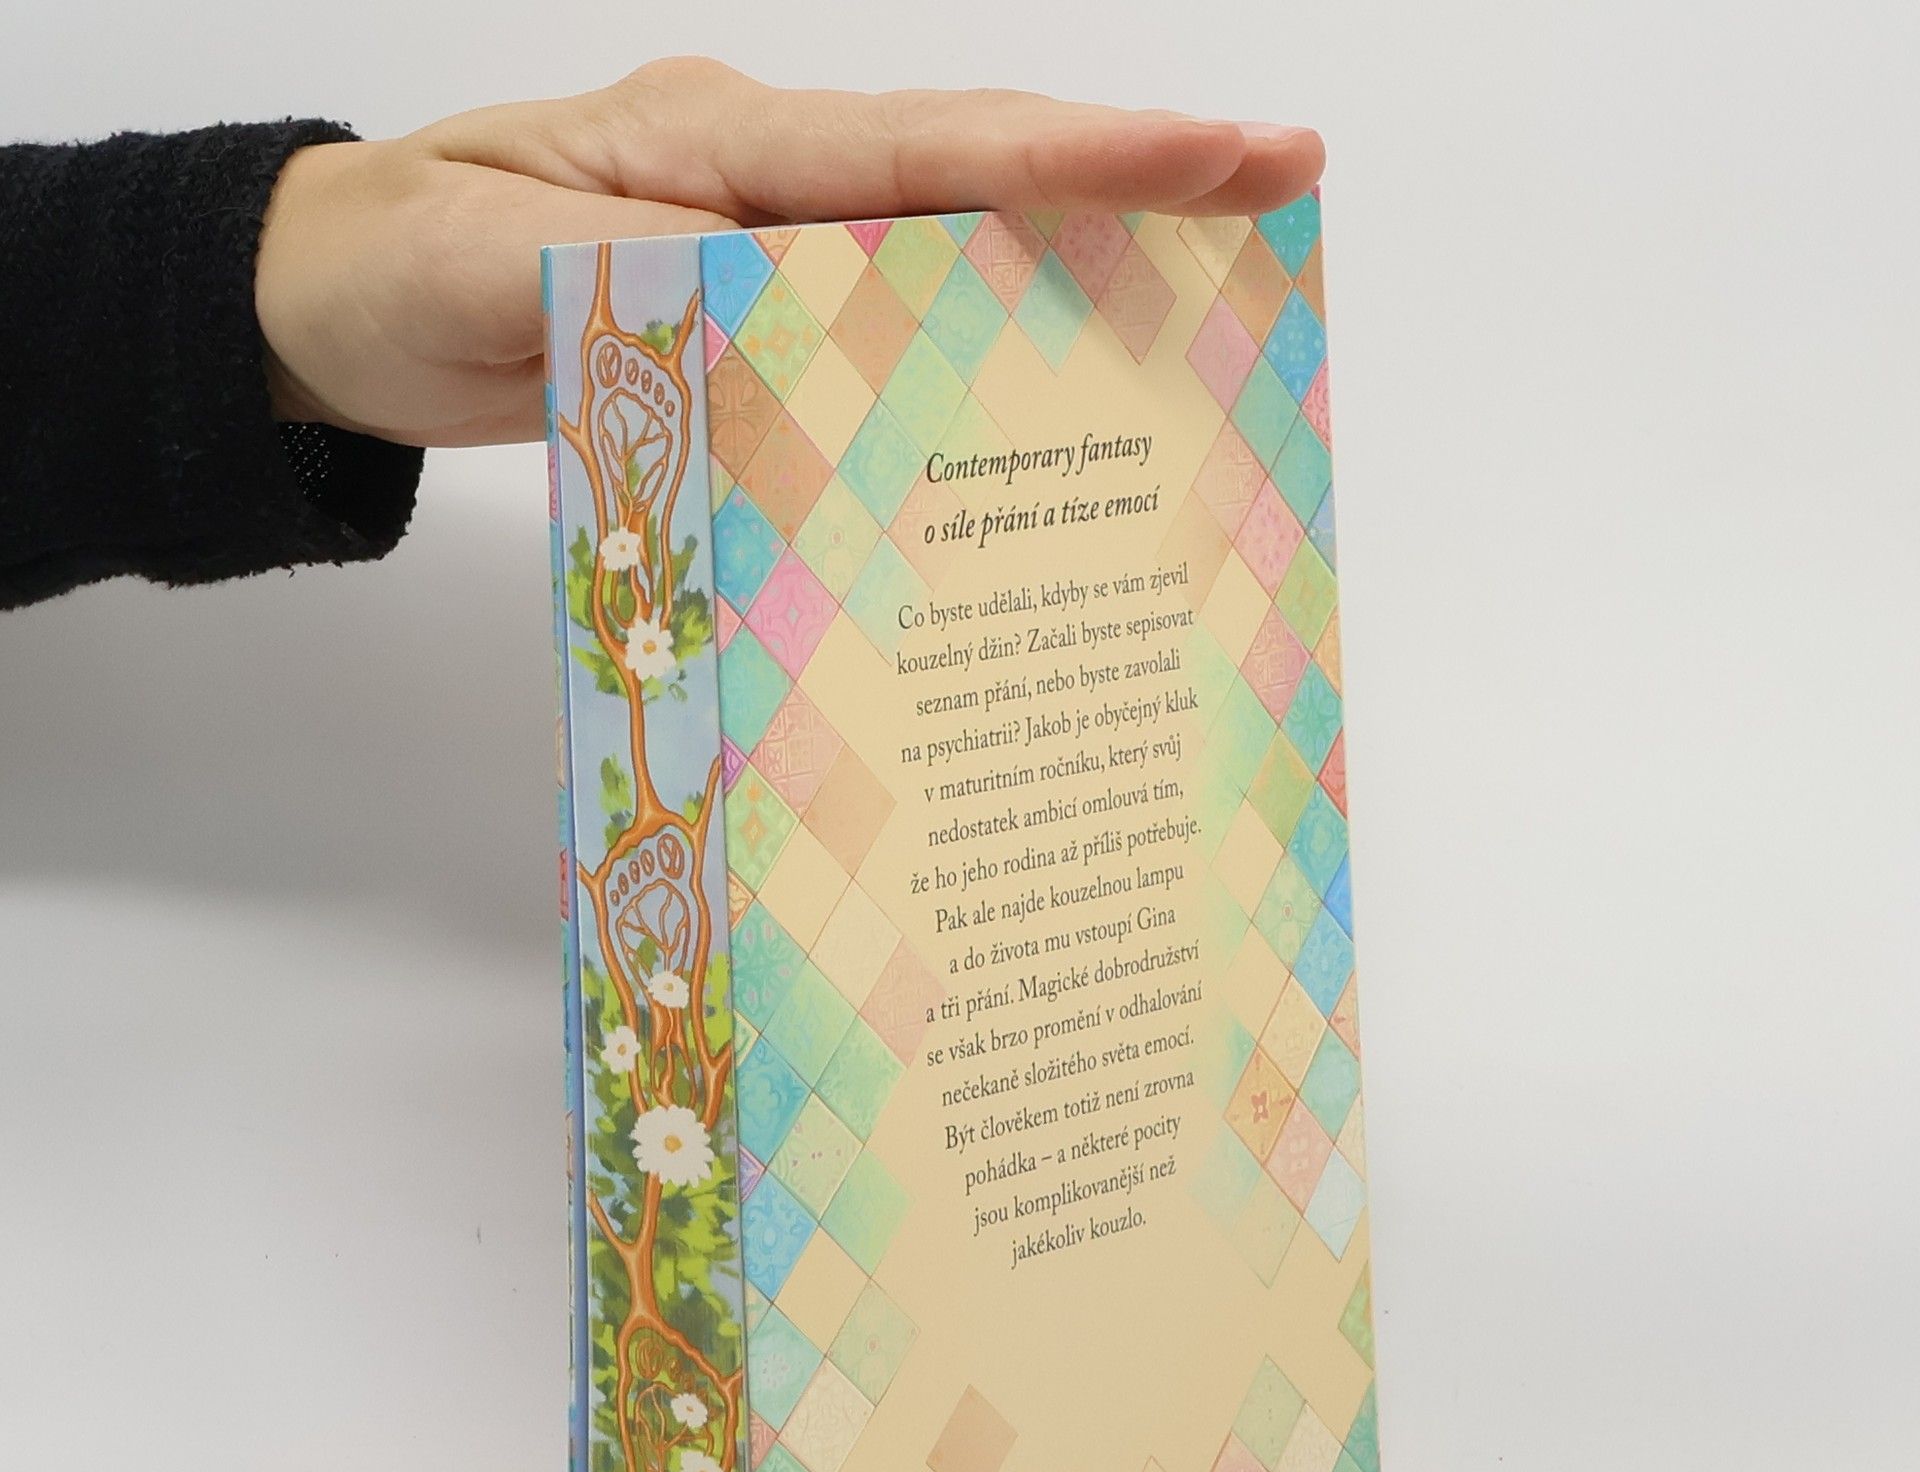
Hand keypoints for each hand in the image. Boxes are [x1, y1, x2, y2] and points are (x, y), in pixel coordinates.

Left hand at [255, 59, 1323, 448]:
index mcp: (714, 149)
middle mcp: (765, 181)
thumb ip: (626, 276)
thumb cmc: (396, 269)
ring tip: (1216, 276)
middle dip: (1129, 178)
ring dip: (1079, 258)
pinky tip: (1050, 370)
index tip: (1214, 151)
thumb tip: (775, 299)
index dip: (1072, 154)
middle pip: (974, 173)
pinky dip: (981, 333)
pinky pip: (892, 316)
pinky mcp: (759, 313)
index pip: (921, 147)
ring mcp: (768, 243)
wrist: (338, 306)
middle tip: (1280, 183)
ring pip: (950, 242)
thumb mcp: (486, 267)